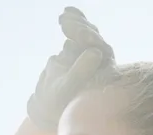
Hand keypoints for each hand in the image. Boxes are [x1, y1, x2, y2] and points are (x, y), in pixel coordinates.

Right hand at [27, 7, 114, 130]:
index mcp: (104, 75)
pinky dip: (74, 20)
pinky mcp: (81, 49)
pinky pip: (80, 31)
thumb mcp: (66, 89)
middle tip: (64, 22)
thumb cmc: (58, 102)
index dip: (90, 41)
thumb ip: (81, 72)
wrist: (49, 105)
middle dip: (80, 29)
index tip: (79, 34)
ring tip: (62, 18)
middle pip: (94, 40)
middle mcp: (101, 64)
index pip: (101, 52)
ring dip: (76, 23)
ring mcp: (91, 55)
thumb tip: (96, 52)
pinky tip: (67, 11)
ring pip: (87, 34)